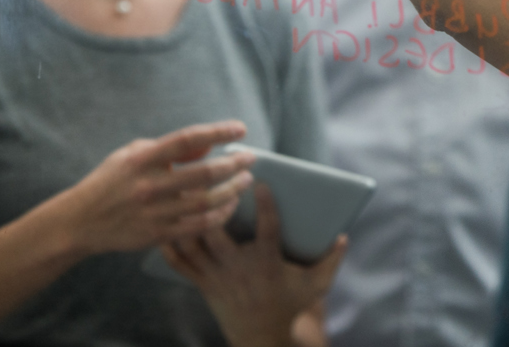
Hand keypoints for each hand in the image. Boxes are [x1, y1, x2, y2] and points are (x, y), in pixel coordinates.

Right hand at [48, 120, 255, 258]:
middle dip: (235, 164)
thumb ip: (170, 149)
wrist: (81, 221)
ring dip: (233, 190)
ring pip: (207, 202)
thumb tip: (207, 144)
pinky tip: (230, 205)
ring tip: (245, 180)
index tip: (241, 129)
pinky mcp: (158, 235)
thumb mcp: (133, 154)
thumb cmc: (112, 180)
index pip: (188, 140)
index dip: (218, 133)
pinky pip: (199, 226)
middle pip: (205, 173)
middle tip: (250, 158)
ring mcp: (155, 213)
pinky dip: (220, 215)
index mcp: (143, 159)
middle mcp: (150, 186)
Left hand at [162, 183, 348, 346]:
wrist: (261, 338)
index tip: (260, 181)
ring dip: (187, 219)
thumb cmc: (289, 304)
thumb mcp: (316, 285)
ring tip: (182, 192)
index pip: (267, 228)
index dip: (265, 204)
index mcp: (267, 263)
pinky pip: (181, 263)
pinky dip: (170, 244)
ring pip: (195, 245)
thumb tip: (344, 235)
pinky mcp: (204, 284)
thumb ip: (332, 260)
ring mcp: (218, 276)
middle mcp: (239, 268)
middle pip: (218, 233)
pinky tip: (165, 223)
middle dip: (213, 205)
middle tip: (210, 178)